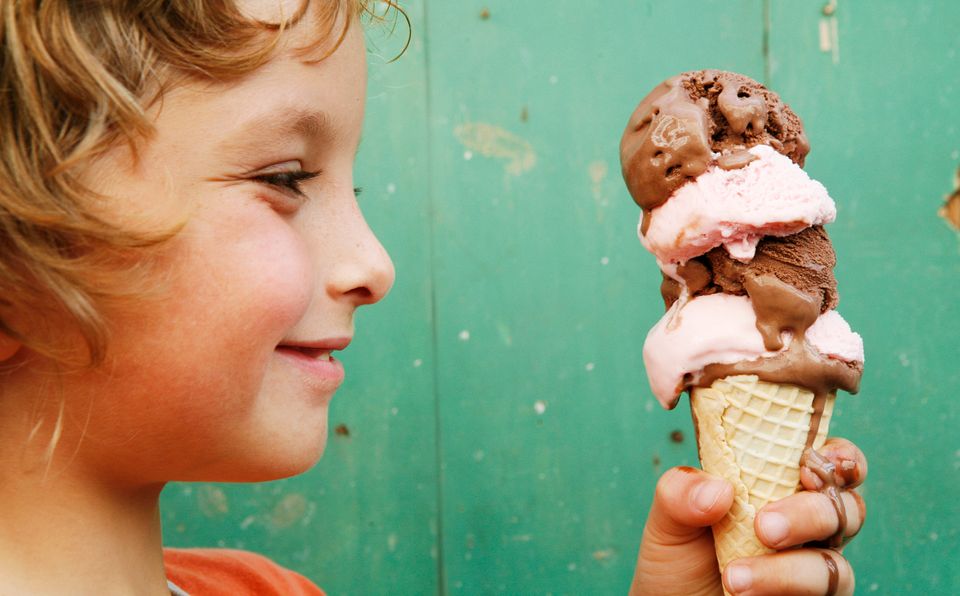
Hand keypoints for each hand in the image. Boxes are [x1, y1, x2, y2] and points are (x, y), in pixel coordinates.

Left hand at [630, 438, 866, 595]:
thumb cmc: (678, 557)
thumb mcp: (668, 519)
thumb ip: (681, 492)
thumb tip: (719, 489)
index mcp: (780, 485)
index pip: (828, 461)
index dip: (838, 456)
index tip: (810, 465)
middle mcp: (808, 524)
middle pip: (846, 507)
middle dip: (809, 513)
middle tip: (763, 527)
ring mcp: (813, 565)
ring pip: (835, 560)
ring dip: (789, 568)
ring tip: (734, 575)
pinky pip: (828, 594)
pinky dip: (784, 587)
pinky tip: (742, 589)